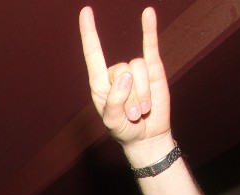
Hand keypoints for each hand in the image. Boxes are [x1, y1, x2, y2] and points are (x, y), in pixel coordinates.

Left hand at [79, 6, 174, 162]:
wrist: (146, 137)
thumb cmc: (124, 130)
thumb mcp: (112, 122)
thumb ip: (114, 101)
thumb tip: (125, 76)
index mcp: (99, 83)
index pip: (93, 53)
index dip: (89, 33)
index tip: (86, 11)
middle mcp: (116, 73)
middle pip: (121, 70)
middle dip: (129, 97)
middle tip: (131, 116)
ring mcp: (135, 70)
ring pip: (138, 70)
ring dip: (142, 95)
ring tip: (142, 110)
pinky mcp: (153, 69)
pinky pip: (150, 46)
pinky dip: (149, 30)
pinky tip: (148, 13)